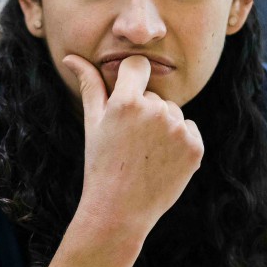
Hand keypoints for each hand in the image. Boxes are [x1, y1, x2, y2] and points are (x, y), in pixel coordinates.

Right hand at [63, 53, 202, 250]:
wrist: (120, 210)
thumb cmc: (100, 164)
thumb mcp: (92, 122)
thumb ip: (89, 84)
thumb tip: (70, 56)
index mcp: (126, 101)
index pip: (138, 65)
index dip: (132, 78)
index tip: (126, 97)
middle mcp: (155, 111)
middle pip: (155, 95)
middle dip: (144, 111)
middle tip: (129, 142)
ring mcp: (178, 129)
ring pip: (172, 112)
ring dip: (162, 126)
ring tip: (144, 153)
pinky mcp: (195, 146)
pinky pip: (189, 129)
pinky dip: (178, 142)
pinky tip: (160, 160)